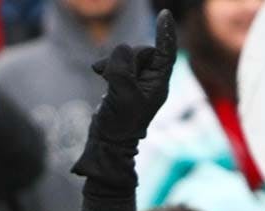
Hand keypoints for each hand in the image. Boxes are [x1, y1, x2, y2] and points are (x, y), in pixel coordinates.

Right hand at [89, 8, 176, 144]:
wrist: (107, 142)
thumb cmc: (119, 123)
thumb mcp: (123, 93)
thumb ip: (123, 67)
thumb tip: (122, 51)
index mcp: (158, 84)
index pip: (165, 52)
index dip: (165, 33)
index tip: (164, 15)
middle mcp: (151, 81)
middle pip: (142, 51)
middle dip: (126, 57)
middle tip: (112, 75)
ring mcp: (137, 82)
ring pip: (127, 56)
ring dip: (113, 62)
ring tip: (102, 75)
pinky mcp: (123, 83)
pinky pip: (117, 63)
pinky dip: (107, 65)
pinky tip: (98, 73)